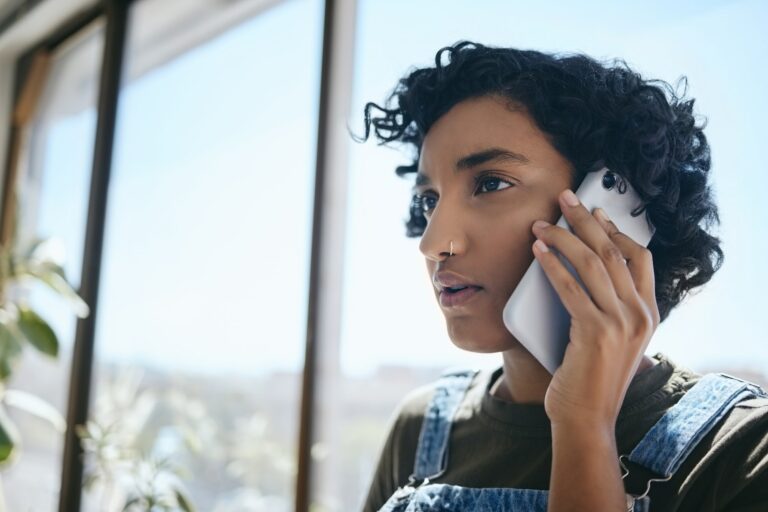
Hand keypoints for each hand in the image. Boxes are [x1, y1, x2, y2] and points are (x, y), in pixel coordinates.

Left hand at [531, 188, 659, 428]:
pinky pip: (570, 287)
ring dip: (562, 237)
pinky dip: (551, 265)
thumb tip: (579, 268)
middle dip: (585, 221)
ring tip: (540, 224)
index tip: (594, 212)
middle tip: (564, 198)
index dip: (615, 230)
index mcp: (648, 313)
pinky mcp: (596, 332)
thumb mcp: (611, 338)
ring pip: (592, 263)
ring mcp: (621, 323)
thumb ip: (607, 307)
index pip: (639, 257)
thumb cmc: (590, 377)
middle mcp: (640, 314)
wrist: (586, 418)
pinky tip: (537, 252)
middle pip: (613, 252)